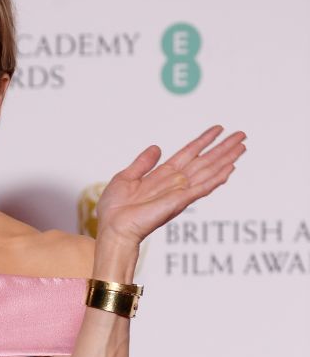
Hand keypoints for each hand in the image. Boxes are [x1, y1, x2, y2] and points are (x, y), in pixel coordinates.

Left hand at [96, 126, 245, 248]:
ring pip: (208, 172)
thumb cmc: (115, 209)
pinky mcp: (179, 202)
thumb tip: (156, 147)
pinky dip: (216, 179)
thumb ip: (142, 163)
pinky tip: (229, 169)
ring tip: (242, 146)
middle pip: (204, 161)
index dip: (203, 140)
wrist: (113, 228)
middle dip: (222, 148)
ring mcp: (179, 193)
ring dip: (226, 159)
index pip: (188, 153)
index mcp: (162, 175)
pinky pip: (201, 189)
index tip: (219, 129)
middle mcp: (174, 183)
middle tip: (242, 134)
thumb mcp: (125, 177)